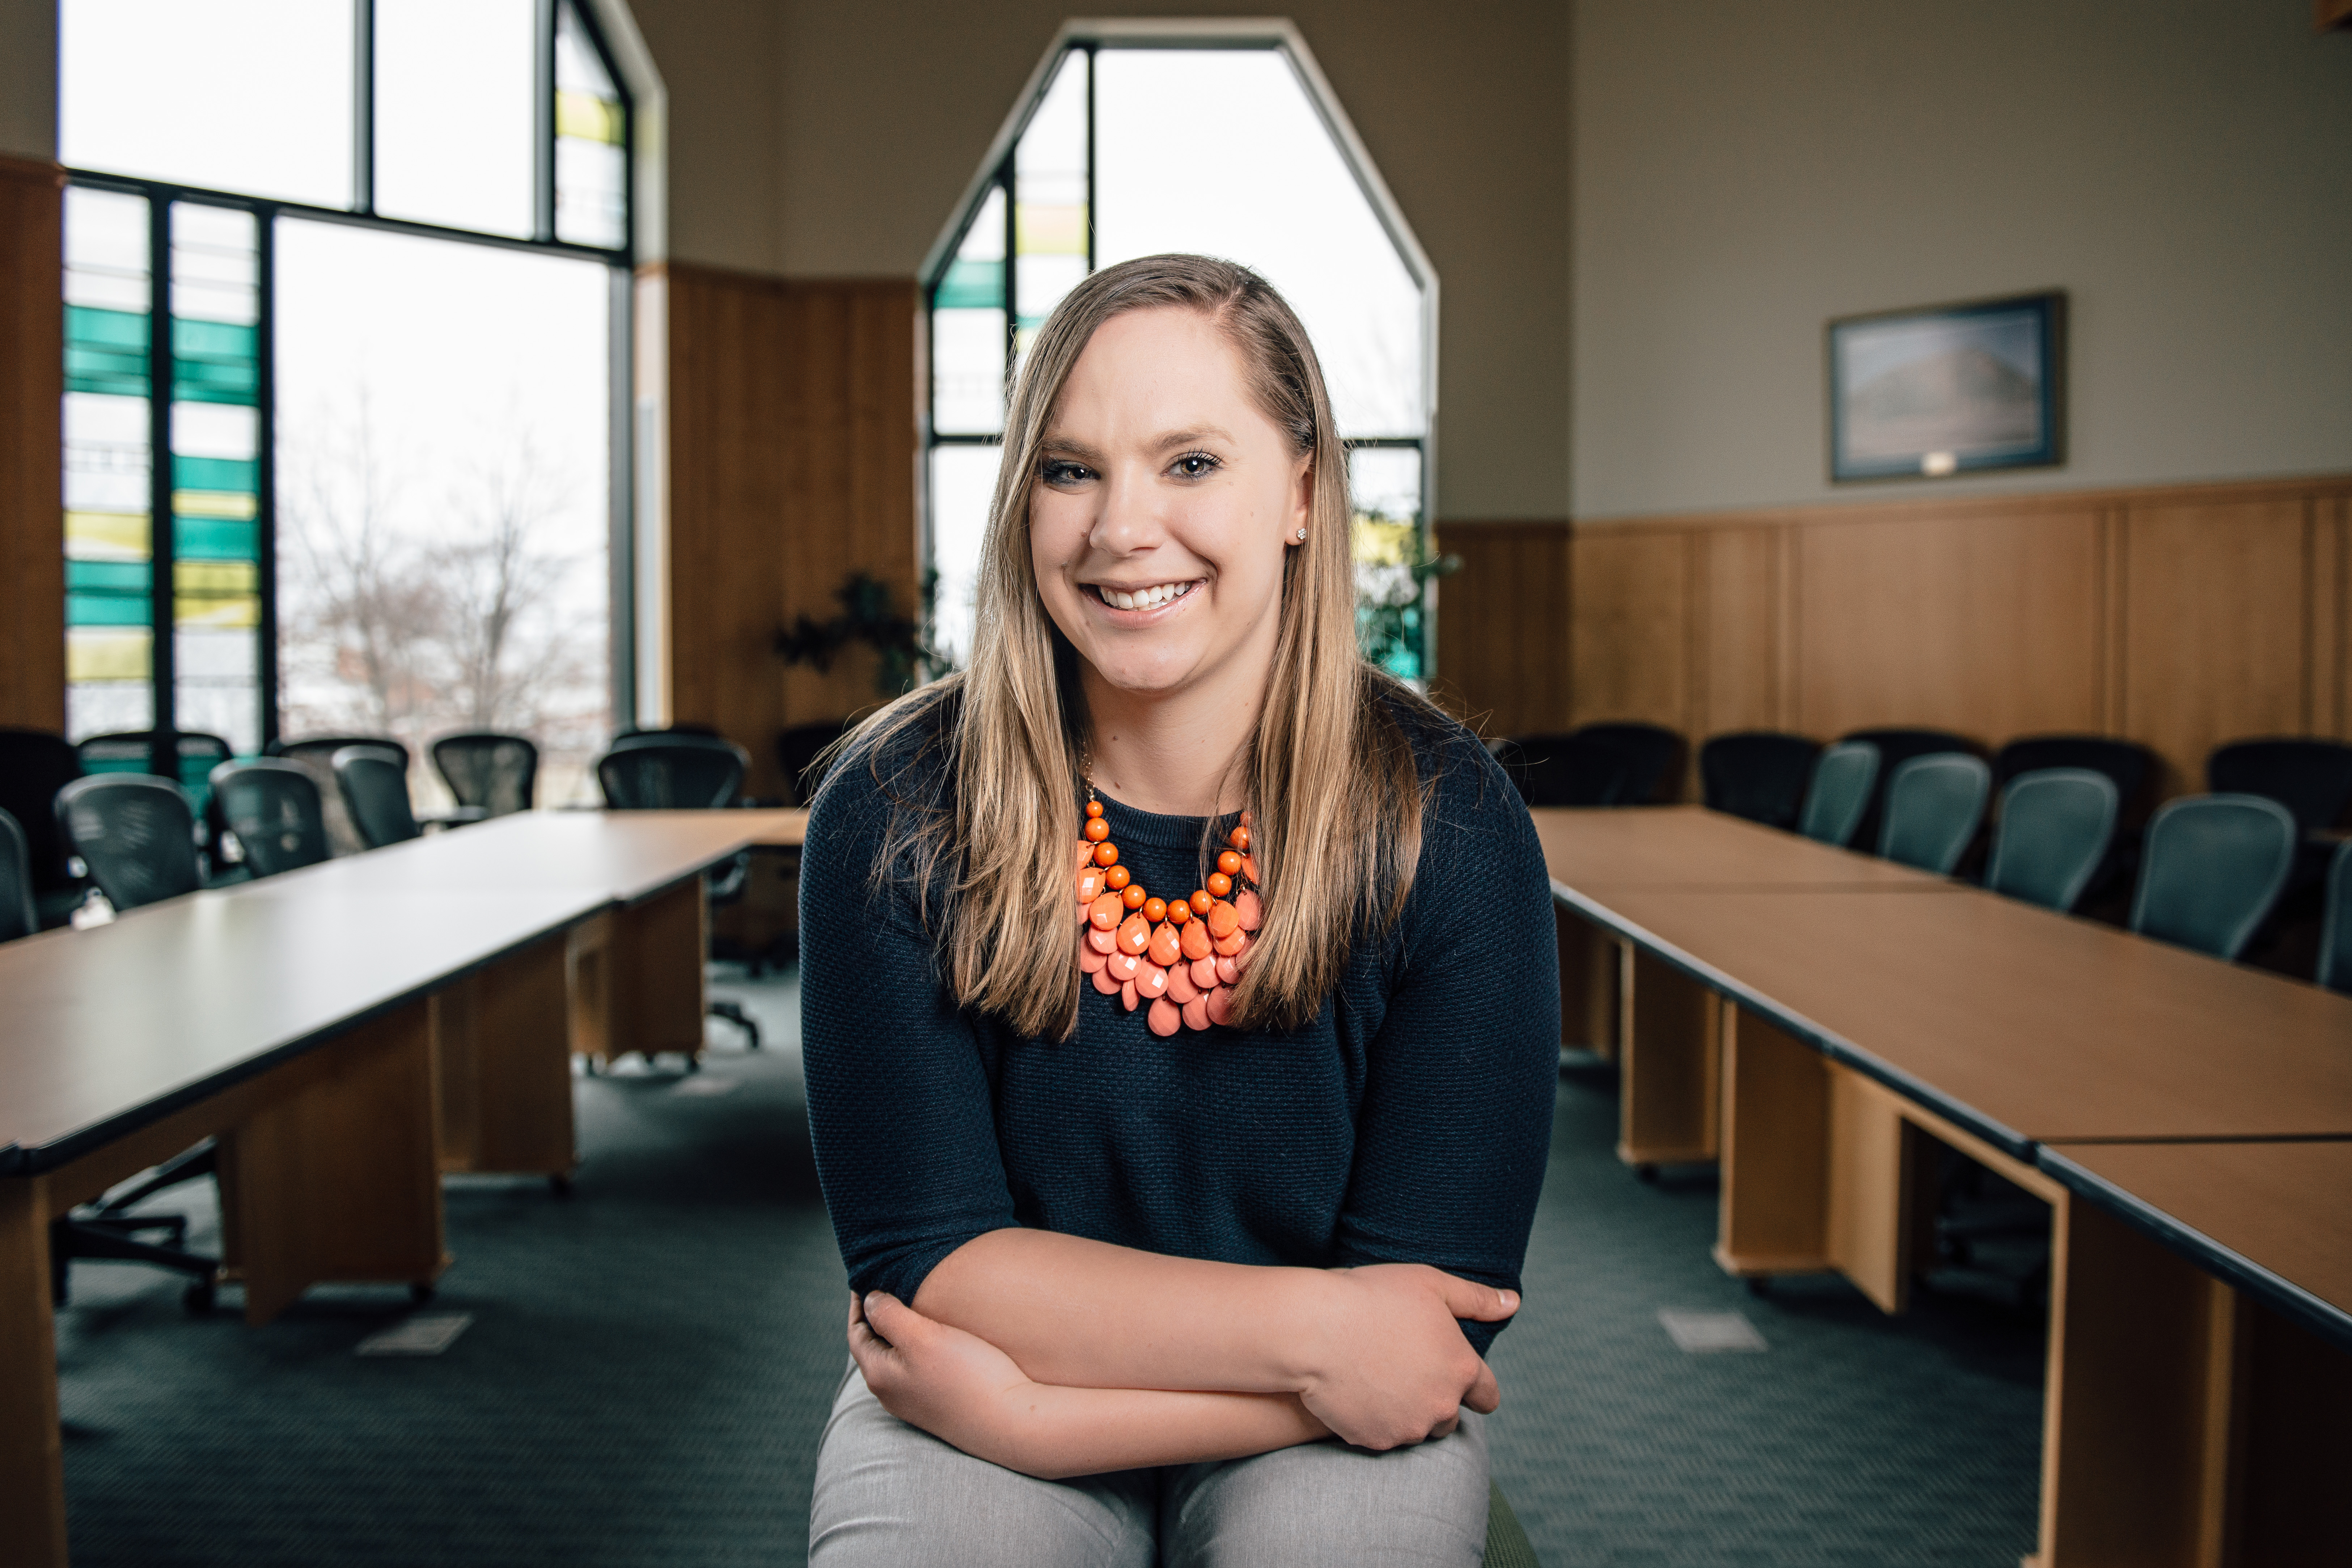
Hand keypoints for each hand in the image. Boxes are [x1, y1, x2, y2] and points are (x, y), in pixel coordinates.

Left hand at [849, 1290, 1035, 1458]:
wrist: (1010, 1422)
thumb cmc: (966, 1376)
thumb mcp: (921, 1337)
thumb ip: (889, 1315)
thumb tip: (869, 1300)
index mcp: (879, 1375)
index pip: (856, 1333)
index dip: (859, 1303)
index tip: (867, 1276)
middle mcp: (892, 1393)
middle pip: (874, 1347)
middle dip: (878, 1316)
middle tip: (888, 1285)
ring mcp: (915, 1402)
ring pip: (897, 1358)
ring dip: (898, 1332)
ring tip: (912, 1305)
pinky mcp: (939, 1404)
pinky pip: (917, 1369)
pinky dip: (918, 1347)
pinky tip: (937, 1337)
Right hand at [1295, 1265, 1516, 1450]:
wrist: (1313, 1329)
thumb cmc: (1371, 1297)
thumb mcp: (1430, 1285)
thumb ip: (1476, 1299)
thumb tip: (1513, 1303)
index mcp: (1461, 1368)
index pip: (1487, 1395)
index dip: (1474, 1387)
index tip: (1453, 1376)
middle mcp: (1442, 1405)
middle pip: (1450, 1415)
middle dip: (1435, 1398)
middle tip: (1404, 1369)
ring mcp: (1408, 1427)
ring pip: (1417, 1428)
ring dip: (1406, 1411)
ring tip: (1377, 1378)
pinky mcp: (1376, 1441)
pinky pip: (1383, 1435)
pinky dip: (1375, 1419)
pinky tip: (1357, 1391)